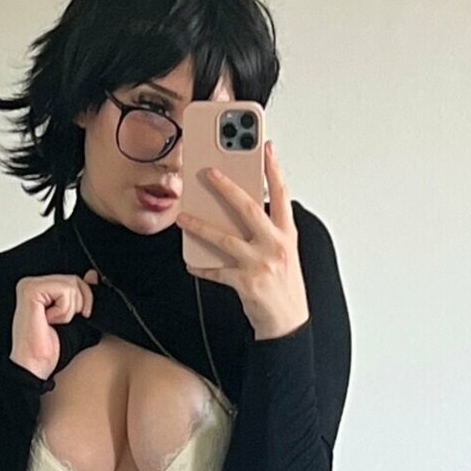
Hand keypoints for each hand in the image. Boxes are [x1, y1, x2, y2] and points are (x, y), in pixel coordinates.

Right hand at [10, 268, 97, 378]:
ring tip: (53, 322)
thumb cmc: (48, 348)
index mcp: (40, 288)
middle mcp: (32, 284)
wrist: (34, 365)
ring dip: (69, 311)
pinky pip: (64, 291)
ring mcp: (29, 285)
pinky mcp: (31, 290)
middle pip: (74, 280)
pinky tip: (48, 320)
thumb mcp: (75, 318)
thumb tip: (92, 276)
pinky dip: (63, 310)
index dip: (85, 298)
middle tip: (62, 322)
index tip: (81, 315)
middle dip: (78, 306)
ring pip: (71, 285)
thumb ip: (83, 295)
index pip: (73, 280)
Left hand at [177, 141, 308, 338]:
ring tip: (183, 217)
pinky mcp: (245, 282)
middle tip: (208, 171)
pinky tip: (190, 261)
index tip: (266, 147)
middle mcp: (275, 245)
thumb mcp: (284, 252)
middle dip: (226, 187)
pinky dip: (201, 266)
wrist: (288, 323)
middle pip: (248, 208)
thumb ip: (268, 230)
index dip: (274, 169)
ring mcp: (260, 263)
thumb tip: (244, 209)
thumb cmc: (284, 286)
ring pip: (224, 238)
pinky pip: (216, 270)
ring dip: (200, 226)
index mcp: (286, 234)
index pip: (281, 194)